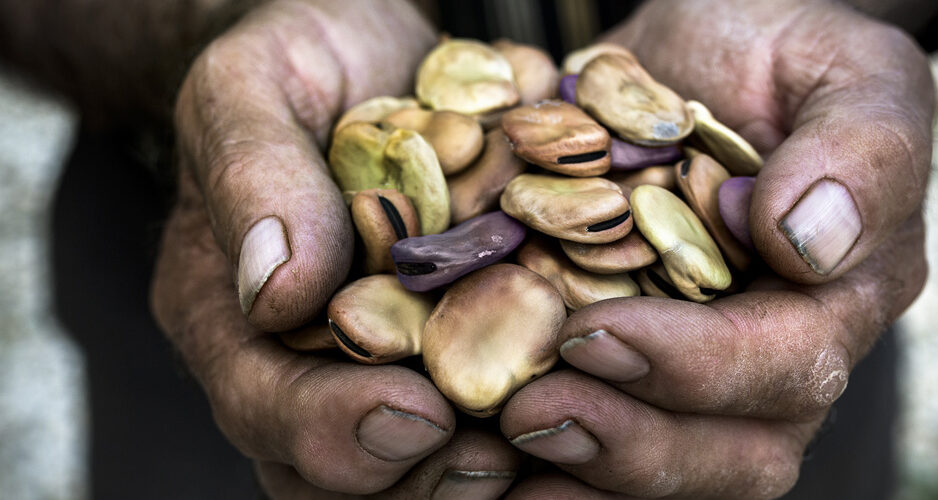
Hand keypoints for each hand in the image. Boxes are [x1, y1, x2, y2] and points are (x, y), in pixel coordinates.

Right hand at [158, 1, 520, 495]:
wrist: (371, 54)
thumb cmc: (299, 59)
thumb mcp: (256, 82)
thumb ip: (254, 173)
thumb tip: (273, 287)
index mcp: (230, 310)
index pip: (261, 401)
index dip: (329, 428)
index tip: (414, 415)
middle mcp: (301, 356)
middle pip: (336, 466)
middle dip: (414, 478)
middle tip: (492, 463)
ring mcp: (378, 356)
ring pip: (411, 462)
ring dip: (475, 472)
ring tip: (550, 448)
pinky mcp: (451, 339)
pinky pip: (484, 403)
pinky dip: (531, 422)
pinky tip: (590, 405)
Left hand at [500, 0, 933, 496]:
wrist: (699, 55)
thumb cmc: (775, 49)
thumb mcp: (843, 64)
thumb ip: (858, 145)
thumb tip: (807, 241)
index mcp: (837, 294)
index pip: (786, 364)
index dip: (696, 366)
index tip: (597, 332)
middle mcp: (778, 355)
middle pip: (734, 454)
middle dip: (635, 445)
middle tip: (532, 411)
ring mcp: (704, 375)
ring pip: (671, 469)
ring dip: (586, 471)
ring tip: (503, 435)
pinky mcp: (631, 370)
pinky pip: (602, 448)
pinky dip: (548, 471)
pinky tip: (486, 461)